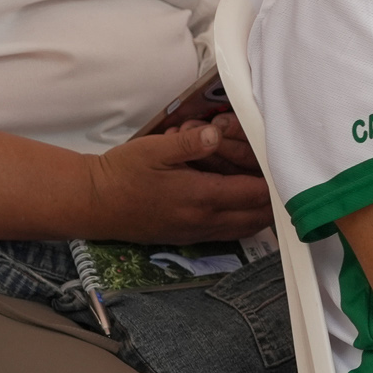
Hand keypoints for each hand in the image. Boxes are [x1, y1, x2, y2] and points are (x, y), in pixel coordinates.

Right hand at [86, 125, 274, 242]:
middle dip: (274, 198)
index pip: (256, 194)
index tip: (280, 162)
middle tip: (277, 175)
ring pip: (245, 228)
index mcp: (202, 197)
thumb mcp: (155, 148)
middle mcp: (205, 221)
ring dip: (259, 211)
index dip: (274, 179)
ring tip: (264, 187)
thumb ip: (191, 143)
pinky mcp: (186, 238)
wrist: (93, 204)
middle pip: (258, 217)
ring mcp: (196, 234)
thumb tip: (218, 134)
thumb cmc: (123, 173)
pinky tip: (238, 201)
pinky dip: (242, 219)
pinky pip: (227, 233)